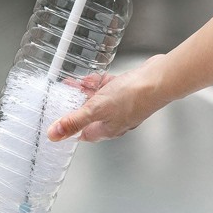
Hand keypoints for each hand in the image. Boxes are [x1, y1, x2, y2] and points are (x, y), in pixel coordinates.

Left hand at [47, 0, 212, 142]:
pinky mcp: (129, 90)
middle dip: (76, 106)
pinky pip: (110, 89)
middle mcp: (116, 119)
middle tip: (64, 97)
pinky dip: (100, 84)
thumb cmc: (133, 97)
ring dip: (86, 92)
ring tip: (74, 83)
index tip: (58, 120)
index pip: (83, 134)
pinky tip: (94, 77)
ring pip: (99, 100)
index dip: (70, 128)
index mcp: (107, 129)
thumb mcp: (96, 109)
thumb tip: (54, 135)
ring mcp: (123, 105)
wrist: (159, 79)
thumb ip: (74, 121)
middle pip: (90, 115)